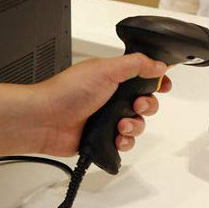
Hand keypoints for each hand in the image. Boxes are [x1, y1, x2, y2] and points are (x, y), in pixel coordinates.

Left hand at [35, 53, 170, 155]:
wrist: (45, 120)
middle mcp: (112, 97)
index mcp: (114, 77)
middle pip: (146, 102)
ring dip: (135, 125)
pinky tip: (117, 138)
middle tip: (137, 105)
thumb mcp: (106, 69)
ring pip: (138, 124)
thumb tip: (159, 65)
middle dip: (148, 106)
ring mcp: (109, 118)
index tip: (163, 86)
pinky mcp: (104, 138)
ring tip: (122, 125)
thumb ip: (136, 64)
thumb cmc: (67, 91)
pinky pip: (126, 142)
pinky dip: (125, 141)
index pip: (144, 77)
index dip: (157, 82)